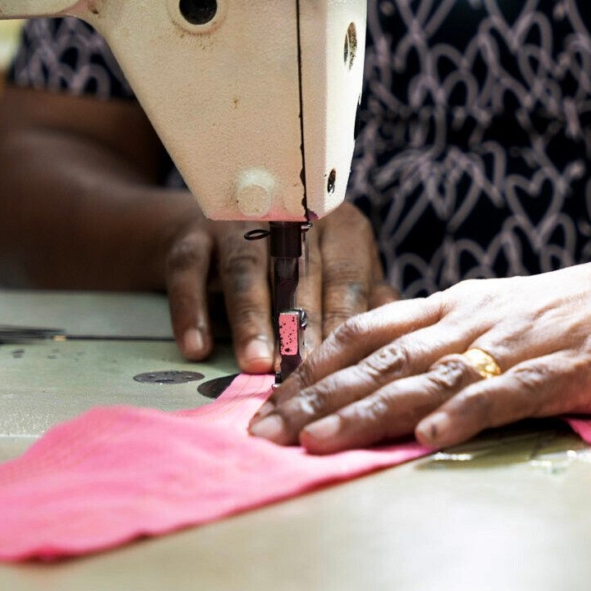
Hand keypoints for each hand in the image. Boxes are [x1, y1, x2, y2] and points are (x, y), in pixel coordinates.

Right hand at [165, 204, 398, 372]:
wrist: (225, 225)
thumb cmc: (303, 263)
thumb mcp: (341, 273)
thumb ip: (369, 300)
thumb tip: (401, 334)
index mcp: (340, 228)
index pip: (346, 278)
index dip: (343, 322)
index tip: (344, 367)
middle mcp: (290, 217)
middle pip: (299, 275)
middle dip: (300, 327)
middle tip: (301, 373)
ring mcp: (237, 223)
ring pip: (246, 270)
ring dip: (251, 319)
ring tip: (256, 363)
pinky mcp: (192, 234)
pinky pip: (188, 270)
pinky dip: (192, 311)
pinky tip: (198, 349)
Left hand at [247, 244, 590, 452]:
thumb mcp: (524, 309)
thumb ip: (468, 333)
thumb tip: (414, 366)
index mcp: (470, 303)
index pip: (374, 329)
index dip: (317, 365)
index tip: (268, 397)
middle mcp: (484, 318)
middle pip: (386, 358)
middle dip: (319, 396)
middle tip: (263, 431)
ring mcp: (526, 342)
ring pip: (431, 377)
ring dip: (370, 411)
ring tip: (319, 441)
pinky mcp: (570, 368)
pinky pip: (509, 393)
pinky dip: (467, 413)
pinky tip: (429, 435)